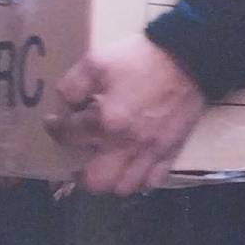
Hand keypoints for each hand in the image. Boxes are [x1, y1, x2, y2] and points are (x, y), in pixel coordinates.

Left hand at [43, 36, 208, 196]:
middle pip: (95, 182)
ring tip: (107, 164)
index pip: (68, 136)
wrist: (189, 57)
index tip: (55, 122)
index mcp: (105, 121)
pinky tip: (134, 164)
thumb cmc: (141, 59)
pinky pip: (152, 181)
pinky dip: (140, 178)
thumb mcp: (97, 61)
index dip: (55, 128)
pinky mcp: (171, 151)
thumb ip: (72, 84)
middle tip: (79, 160)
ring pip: (124, 187)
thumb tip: (66, 104)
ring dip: (111, 179)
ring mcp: (150, 152)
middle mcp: (126, 144)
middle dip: (80, 174)